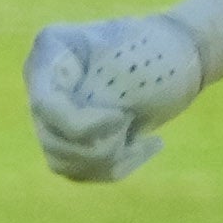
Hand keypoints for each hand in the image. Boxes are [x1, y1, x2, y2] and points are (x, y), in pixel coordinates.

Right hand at [24, 0, 222, 184]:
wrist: (181, 55)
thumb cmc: (158, 49)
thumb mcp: (129, 64)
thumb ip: (95, 98)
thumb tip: (78, 138)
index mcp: (51, 51)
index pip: (45, 105)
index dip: (82, 124)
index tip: (123, 117)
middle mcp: (42, 82)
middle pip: (52, 138)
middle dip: (103, 142)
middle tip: (134, 119)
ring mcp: (53, 113)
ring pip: (62, 161)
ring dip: (109, 158)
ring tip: (146, 138)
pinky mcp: (70, 139)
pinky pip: (80, 172)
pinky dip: (117, 166)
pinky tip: (148, 145)